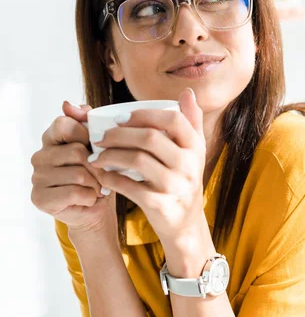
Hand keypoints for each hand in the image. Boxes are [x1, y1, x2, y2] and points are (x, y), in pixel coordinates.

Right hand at [31, 101, 117, 235]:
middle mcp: (39, 155)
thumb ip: (86, 121)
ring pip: (79, 174)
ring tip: (99, 187)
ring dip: (97, 183)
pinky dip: (91, 197)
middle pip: (76, 152)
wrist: (95, 207)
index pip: (64, 124)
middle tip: (104, 174)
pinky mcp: (40, 198)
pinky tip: (90, 198)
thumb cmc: (97, 172)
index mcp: (50, 137)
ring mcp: (37, 177)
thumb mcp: (97, 143)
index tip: (97, 147)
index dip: (86, 135)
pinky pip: (75, 192)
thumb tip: (68, 104)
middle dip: (99, 165)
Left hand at [88, 89, 207, 245]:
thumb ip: (191, 121)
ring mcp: (176, 185)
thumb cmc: (183, 180)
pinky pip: (130, 187)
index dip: (144, 115)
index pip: (172, 120)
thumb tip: (187, 92)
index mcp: (195, 147)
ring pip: (137, 160)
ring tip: (97, 155)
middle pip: (150, 138)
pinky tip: (102, 174)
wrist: (186, 224)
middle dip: (119, 134)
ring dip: (111, 155)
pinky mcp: (161, 205)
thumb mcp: (193, 152)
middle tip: (100, 137)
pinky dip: (111, 178)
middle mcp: (189, 165)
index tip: (121, 118)